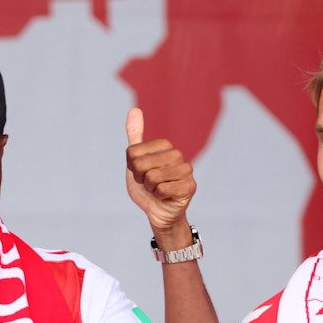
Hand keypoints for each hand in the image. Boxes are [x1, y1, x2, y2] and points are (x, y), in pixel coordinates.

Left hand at [125, 107, 195, 235]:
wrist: (158, 212)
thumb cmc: (147, 187)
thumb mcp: (135, 162)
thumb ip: (135, 137)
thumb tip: (134, 109)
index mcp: (165, 146)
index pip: (133, 153)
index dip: (131, 168)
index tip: (140, 174)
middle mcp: (177, 154)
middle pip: (141, 164)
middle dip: (140, 179)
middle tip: (149, 184)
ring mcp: (186, 170)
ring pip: (152, 177)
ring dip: (149, 189)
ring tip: (157, 190)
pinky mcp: (190, 186)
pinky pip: (162, 189)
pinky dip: (158, 196)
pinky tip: (165, 197)